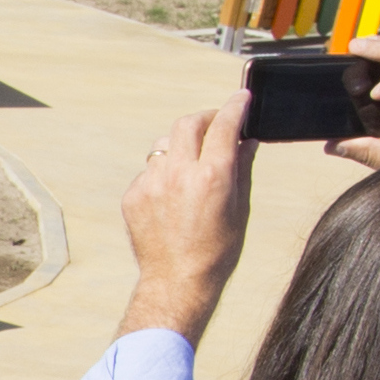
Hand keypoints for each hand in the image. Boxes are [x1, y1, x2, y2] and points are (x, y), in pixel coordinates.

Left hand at [119, 92, 256, 341]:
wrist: (177, 281)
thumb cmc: (218, 249)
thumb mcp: (240, 208)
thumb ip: (241, 168)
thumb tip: (245, 139)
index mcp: (212, 176)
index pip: (224, 125)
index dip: (236, 107)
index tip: (242, 98)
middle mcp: (179, 174)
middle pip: (188, 124)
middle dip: (205, 119)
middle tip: (216, 126)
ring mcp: (151, 183)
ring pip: (166, 144)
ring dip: (183, 146)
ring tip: (195, 165)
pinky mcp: (133, 195)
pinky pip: (151, 170)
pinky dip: (165, 172)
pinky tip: (175, 194)